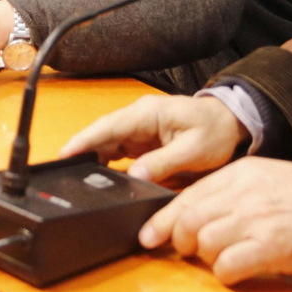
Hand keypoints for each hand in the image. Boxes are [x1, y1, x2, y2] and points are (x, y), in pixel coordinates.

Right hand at [60, 95, 247, 182]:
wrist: (229, 123)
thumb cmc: (214, 131)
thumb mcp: (194, 150)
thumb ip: (164, 163)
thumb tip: (135, 175)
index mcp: (148, 113)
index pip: (109, 125)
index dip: (85, 139)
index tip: (64, 153)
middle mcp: (138, 117)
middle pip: (102, 134)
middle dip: (82, 151)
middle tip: (62, 173)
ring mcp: (138, 128)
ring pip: (107, 142)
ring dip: (93, 158)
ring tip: (76, 179)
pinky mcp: (141, 139)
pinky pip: (117, 149)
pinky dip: (107, 162)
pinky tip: (99, 177)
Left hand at [139, 157, 291, 284]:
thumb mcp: (265, 178)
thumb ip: (231, 190)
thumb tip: (193, 213)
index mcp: (240, 174)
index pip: (188, 195)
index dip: (163, 218)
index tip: (148, 234)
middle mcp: (243, 193)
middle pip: (188, 219)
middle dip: (179, 239)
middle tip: (187, 250)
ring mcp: (255, 219)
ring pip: (203, 242)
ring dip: (206, 257)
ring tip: (224, 257)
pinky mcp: (270, 247)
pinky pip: (227, 266)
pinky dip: (226, 273)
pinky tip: (239, 269)